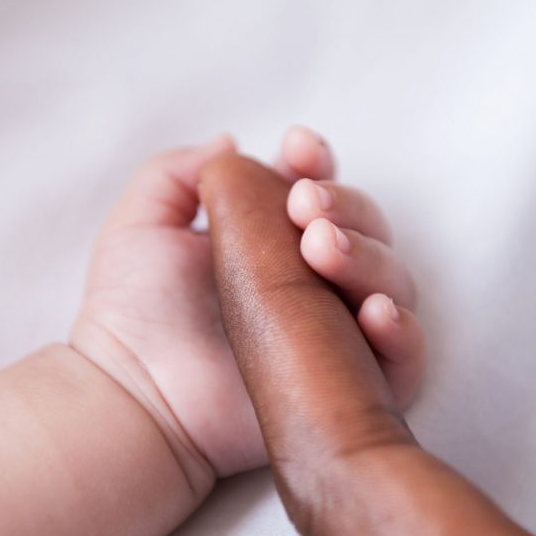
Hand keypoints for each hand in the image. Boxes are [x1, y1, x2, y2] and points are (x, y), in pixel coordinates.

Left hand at [70, 128, 424, 485]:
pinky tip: (374, 312)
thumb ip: (178, 173)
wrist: (135, 391)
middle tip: (303, 207)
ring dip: (370, 256)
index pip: (317, 190)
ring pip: (391, 282)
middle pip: (364, 229)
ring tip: (322, 250)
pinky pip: (404, 358)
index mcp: (270, 241)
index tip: (297, 149)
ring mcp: (336, 333)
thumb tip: (233, 144)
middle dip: (346, 205)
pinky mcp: (352, 385)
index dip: (317, 163)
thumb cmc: (131, 312)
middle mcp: (312, 282)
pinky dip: (403, 331)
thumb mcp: (140, 225)